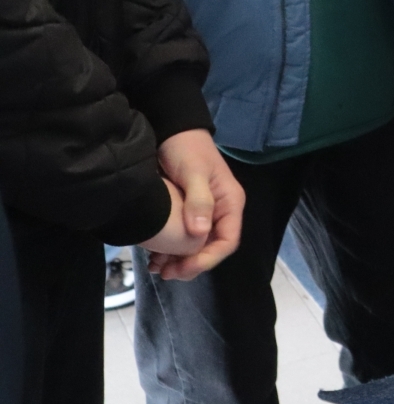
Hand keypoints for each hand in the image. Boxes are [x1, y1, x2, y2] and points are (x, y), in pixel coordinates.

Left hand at [146, 129, 244, 280]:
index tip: (184, 268)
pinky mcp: (187, 213)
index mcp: (230, 203)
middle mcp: (220, 212)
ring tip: (157, 269)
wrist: (171, 130)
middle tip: (166, 273)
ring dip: (179, 261)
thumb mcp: (194, 172)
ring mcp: (204, 213)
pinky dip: (170, 252)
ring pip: (196, 247)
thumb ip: (198, 200)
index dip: (208, 259)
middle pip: (212, 248)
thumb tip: (200, 232)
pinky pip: (183, 239)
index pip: (227, 241)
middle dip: (191, 264)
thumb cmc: (186, 148)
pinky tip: (154, 258)